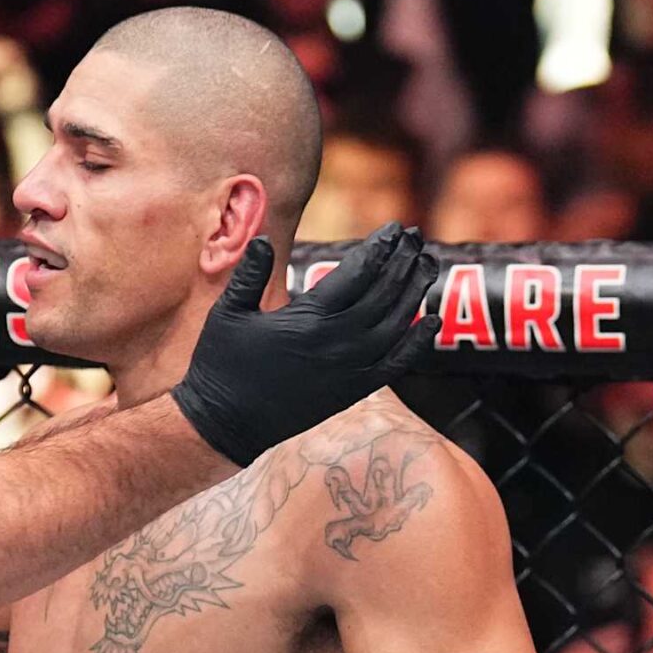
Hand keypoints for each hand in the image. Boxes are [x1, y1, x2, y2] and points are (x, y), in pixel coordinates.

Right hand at [171, 228, 440, 465]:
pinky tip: (431, 322)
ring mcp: (348, 369)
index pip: (358, 272)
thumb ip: (248, 273)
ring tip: (428, 266)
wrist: (224, 423)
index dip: (381, 247)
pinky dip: (418, 343)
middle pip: (385, 292)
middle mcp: (336, 342)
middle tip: (418, 239)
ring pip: (396, 324)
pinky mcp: (352, 392)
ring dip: (415, 292)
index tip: (395, 228)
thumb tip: (261, 238)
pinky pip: (395, 364)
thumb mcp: (227, 312)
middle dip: (404, 261)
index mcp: (307, 318)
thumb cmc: (221, 363)